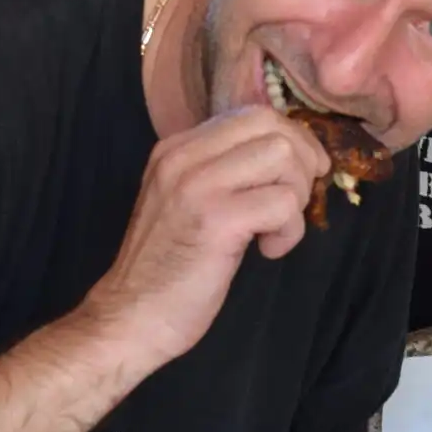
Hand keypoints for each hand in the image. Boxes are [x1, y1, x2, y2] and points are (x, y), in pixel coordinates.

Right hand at [83, 107, 329, 365]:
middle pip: (271, 126)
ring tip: (275, 229)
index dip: (290, 140)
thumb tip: (286, 154)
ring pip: (282, 156)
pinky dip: (289, 231)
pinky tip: (267, 251)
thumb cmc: (166, 268)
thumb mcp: (185, 200)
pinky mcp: (216, 220)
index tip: (299, 176)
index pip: (252, 114)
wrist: (130, 316)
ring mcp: (197, 185)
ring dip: (295, 196)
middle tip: (293, 205)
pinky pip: (282, 203)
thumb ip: (221, 171)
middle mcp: (183, 156)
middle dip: (300, 163)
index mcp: (176, 148)